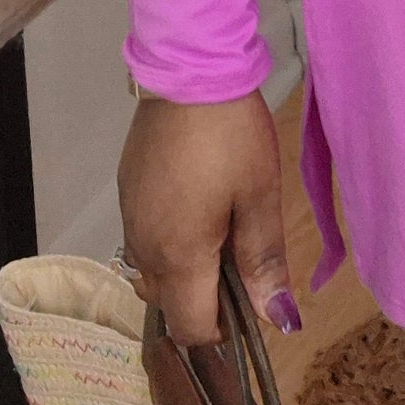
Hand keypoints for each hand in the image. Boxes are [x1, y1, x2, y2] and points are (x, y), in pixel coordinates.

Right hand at [117, 90, 299, 344]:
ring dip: (186, 271)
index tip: (249, 302)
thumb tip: (278, 320)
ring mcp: (129, 220)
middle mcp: (143, 249)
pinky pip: (144, 241)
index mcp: (178, 257)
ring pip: (154, 273)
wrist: (187, 73)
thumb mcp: (259, 196)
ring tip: (222, 231)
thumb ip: (264, 262)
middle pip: (169, 304)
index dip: (222, 331)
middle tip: (242, 258)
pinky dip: (170, 242)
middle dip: (205, 299)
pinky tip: (197, 206)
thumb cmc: (231, 136)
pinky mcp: (126, 194)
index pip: (190, 328)